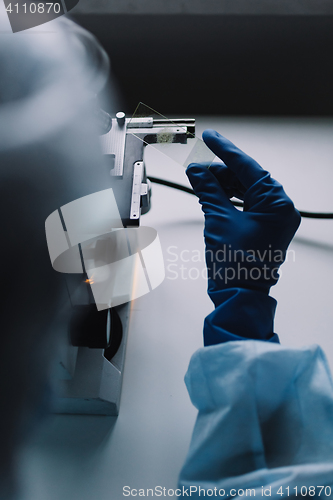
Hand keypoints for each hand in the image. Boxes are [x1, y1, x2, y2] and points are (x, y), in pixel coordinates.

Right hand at [186, 130, 300, 305]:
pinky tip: (212, 193)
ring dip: (224, 184)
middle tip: (198, 166)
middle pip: (248, 178)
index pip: (249, 168)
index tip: (211, 137)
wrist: (240, 294)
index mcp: (277, 204)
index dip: (226, 151)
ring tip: (201, 180)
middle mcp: (280, 209)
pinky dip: (229, 198)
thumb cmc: (236, 264)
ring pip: (247, 190)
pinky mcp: (265, 227)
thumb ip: (208, 190)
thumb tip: (197, 170)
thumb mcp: (219, 220)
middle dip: (221, 170)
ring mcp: (274, 219)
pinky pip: (247, 204)